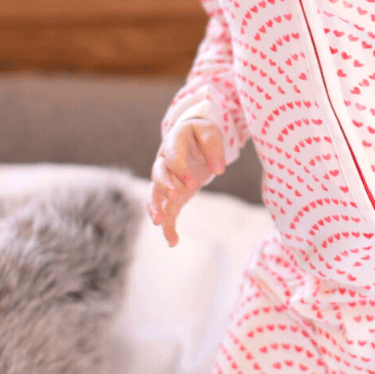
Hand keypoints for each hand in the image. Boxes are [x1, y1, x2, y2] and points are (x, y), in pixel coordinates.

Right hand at [148, 118, 225, 246]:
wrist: (192, 139)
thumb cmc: (201, 134)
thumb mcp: (210, 132)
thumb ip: (214, 147)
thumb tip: (219, 169)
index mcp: (173, 142)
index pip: (172, 157)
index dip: (180, 169)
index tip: (193, 183)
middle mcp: (164, 161)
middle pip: (158, 175)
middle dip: (165, 188)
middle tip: (176, 198)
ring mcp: (165, 179)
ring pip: (155, 195)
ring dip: (156, 208)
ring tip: (160, 223)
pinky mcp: (171, 194)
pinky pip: (166, 210)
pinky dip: (168, 226)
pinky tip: (173, 241)